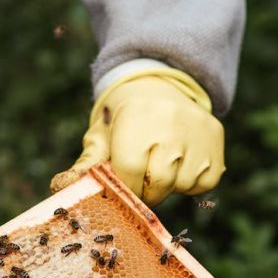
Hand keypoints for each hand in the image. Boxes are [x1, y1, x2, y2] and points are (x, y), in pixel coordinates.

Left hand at [51, 68, 225, 205]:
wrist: (156, 87)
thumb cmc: (121, 121)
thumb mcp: (100, 137)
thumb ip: (87, 164)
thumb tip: (61, 187)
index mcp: (136, 117)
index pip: (130, 170)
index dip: (125, 185)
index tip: (123, 183)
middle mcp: (171, 119)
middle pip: (159, 182)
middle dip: (146, 190)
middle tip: (140, 179)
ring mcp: (198, 128)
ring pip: (183, 184)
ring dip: (169, 186)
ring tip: (159, 164)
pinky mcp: (216, 137)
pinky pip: (205, 182)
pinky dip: (191, 183)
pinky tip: (180, 163)